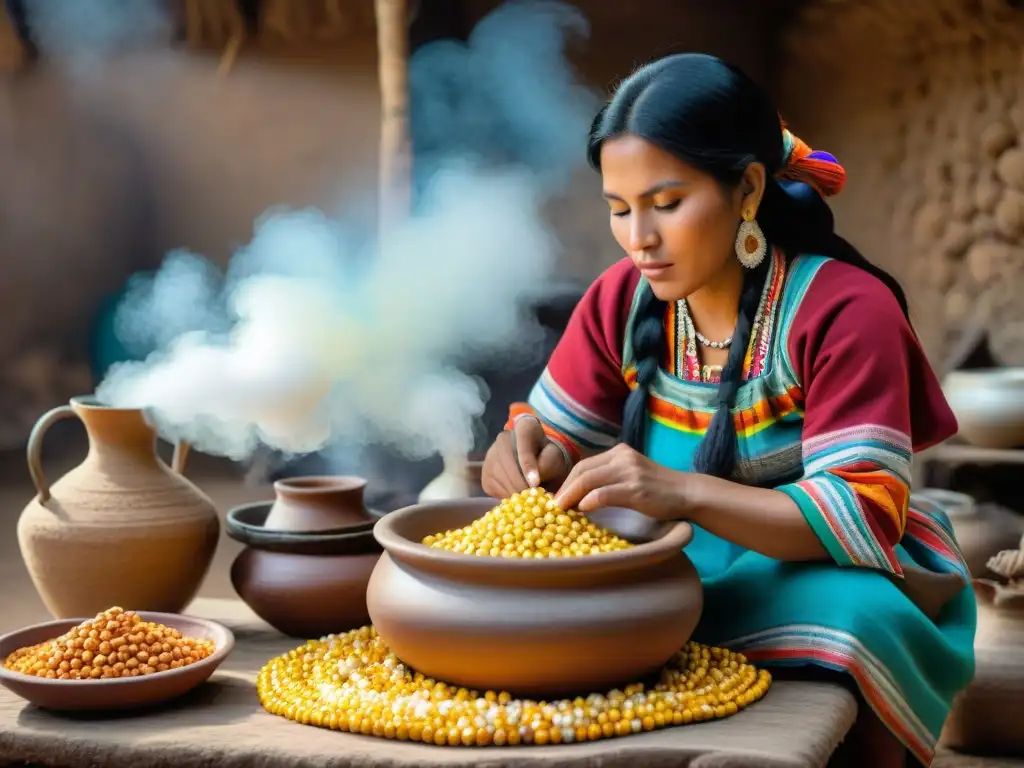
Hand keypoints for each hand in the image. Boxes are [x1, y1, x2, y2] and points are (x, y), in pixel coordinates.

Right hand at [481, 416, 570, 498]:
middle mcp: (502, 438)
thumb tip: (533, 480)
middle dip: (521, 484)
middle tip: (533, 498)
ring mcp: (490, 455)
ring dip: (514, 492)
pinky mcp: (485, 473)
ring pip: (500, 478)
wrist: (537, 462)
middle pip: (508, 464)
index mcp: (524, 427)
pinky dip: (505, 495)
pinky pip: (493, 488)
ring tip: (527, 498)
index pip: (523, 446)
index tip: (535, 483)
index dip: (528, 466)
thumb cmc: (547, 458)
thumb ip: (548, 463)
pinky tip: (517, 495)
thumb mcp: (555, 458)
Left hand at [553, 443, 688, 518]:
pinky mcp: (636, 488)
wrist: (686, 493)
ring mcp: (630, 471)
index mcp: (619, 452)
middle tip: (554, 505)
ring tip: (561, 509)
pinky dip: (590, 501)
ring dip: (571, 495)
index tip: (557, 497)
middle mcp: (622, 457)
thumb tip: (578, 495)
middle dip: (565, 488)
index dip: (567, 481)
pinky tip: (583, 509)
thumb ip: (608, 479)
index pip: (584, 464)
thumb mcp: (630, 475)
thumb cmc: (657, 489)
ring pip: (589, 480)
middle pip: (583, 470)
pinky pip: (605, 493)